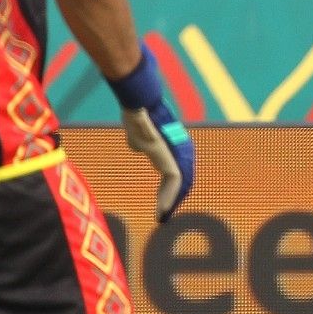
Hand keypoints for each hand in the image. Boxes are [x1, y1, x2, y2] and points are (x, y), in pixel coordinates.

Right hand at [107, 42, 196, 221]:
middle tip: (164, 215)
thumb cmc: (135, 110)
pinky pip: (173, 178)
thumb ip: (140, 141)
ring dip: (169, 200)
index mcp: (165, 147)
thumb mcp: (136, 131)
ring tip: (163, 215)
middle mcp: (172, 150)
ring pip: (177, 181)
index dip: (168, 187)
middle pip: (177, 178)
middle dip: (171, 197)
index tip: (162, 202)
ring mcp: (170, 151)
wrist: (138, 99)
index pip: (170, 171)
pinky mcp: (167, 152)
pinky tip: (162, 208)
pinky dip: (168, 195)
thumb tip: (137, 147)